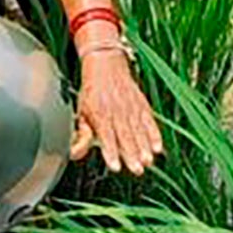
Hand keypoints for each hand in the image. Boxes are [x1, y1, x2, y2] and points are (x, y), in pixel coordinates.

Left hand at [70, 49, 162, 174]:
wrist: (105, 63)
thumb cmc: (91, 92)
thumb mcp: (81, 111)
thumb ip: (81, 135)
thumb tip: (74, 153)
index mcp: (99, 114)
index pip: (106, 136)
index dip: (111, 152)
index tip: (116, 166)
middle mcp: (116, 111)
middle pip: (125, 135)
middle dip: (131, 154)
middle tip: (137, 169)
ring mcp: (130, 107)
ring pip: (138, 130)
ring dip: (144, 147)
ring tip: (147, 161)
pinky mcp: (141, 104)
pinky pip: (149, 121)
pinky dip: (154, 134)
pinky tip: (158, 147)